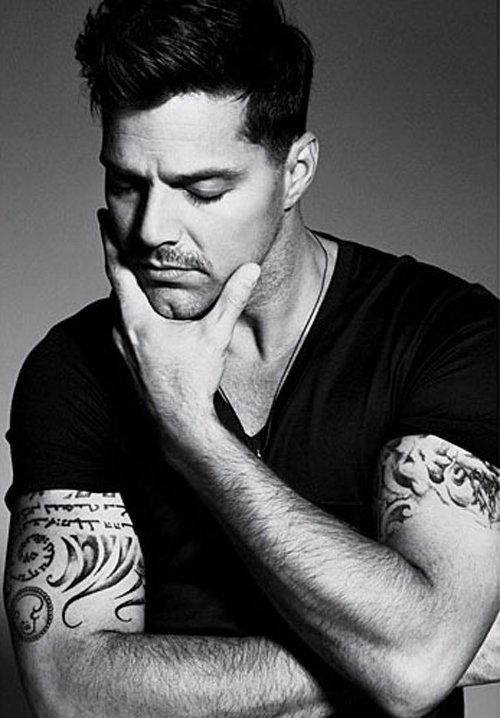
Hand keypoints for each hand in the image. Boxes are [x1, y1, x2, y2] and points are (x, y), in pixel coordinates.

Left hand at [98, 210, 260, 452]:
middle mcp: (121, 331)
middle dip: (118, 258)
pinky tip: (143, 310)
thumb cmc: (191, 382)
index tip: (104, 217)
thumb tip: (250, 270)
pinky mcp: (127, 360)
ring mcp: (121, 347)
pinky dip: (128, 307)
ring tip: (133, 268)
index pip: (117, 268)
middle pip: (115, 284)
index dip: (110, 240)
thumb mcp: (214, 335)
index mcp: (136, 319)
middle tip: (120, 234)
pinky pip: (122, 324)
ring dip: (124, 285)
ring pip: (118, 306)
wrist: (179, 422)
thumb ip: (232, 299)